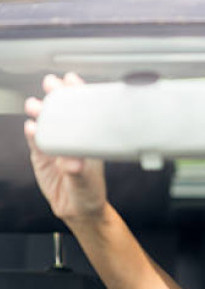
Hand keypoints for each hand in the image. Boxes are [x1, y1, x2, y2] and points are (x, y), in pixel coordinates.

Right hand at [24, 73, 106, 222]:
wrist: (76, 208)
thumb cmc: (90, 192)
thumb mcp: (87, 182)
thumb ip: (78, 172)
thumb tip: (70, 163)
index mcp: (88, 140)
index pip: (84, 111)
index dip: (77, 93)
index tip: (71, 80)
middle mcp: (72, 139)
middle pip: (62, 111)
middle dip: (56, 95)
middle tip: (50, 84)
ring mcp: (55, 146)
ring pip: (46, 122)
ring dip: (40, 111)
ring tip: (35, 105)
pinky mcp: (42, 156)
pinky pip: (35, 141)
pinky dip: (32, 133)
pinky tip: (31, 126)